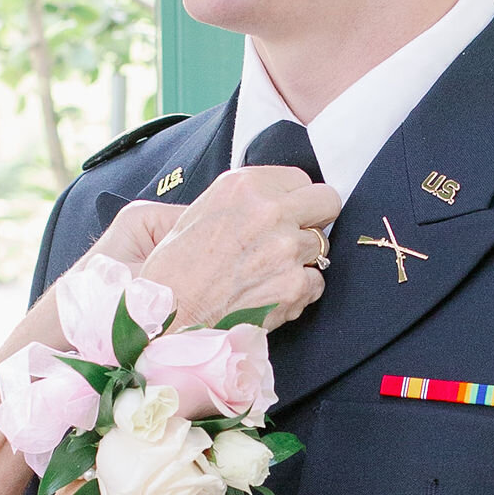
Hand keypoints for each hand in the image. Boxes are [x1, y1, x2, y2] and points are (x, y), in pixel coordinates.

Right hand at [144, 165, 339, 330]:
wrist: (167, 316)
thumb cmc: (175, 270)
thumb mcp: (201, 211)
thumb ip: (245, 201)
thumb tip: (278, 202)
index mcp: (244, 187)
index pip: (300, 178)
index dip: (293, 198)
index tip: (286, 212)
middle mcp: (269, 211)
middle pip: (326, 202)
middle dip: (313, 219)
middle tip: (293, 236)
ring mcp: (285, 249)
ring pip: (321, 246)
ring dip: (301, 259)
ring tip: (267, 273)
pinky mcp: (294, 285)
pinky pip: (316, 283)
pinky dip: (298, 291)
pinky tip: (268, 294)